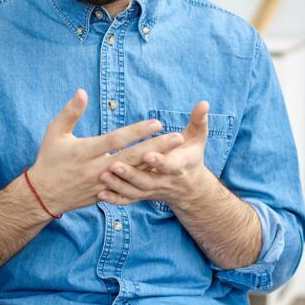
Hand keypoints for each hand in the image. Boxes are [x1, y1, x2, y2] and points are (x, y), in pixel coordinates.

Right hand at [27, 89, 184, 215]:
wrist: (43, 194)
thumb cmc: (49, 158)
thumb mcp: (54, 132)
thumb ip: (70, 112)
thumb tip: (81, 91)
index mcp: (85, 151)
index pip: (116, 140)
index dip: (137, 132)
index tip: (156, 123)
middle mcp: (96, 169)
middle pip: (132, 157)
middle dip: (156, 147)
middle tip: (178, 138)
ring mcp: (102, 184)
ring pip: (134, 173)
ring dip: (155, 163)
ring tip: (176, 154)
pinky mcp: (105, 194)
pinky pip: (129, 187)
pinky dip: (145, 179)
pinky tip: (160, 172)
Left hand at [99, 100, 213, 206]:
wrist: (189, 188)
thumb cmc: (190, 155)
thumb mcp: (197, 138)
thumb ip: (199, 121)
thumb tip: (204, 103)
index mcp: (178, 166)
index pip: (169, 165)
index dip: (159, 161)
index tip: (147, 154)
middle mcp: (164, 181)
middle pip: (147, 180)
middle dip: (131, 174)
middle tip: (114, 165)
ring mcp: (152, 191)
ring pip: (135, 192)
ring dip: (119, 186)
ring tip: (104, 177)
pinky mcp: (142, 196)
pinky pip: (128, 201)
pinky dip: (115, 200)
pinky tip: (100, 195)